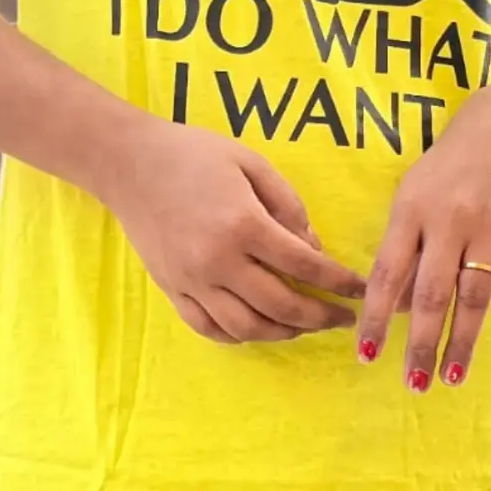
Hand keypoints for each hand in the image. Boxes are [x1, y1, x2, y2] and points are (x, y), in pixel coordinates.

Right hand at [105, 120, 367, 343]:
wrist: (129, 163)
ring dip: (284, 333)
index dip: (339, 282)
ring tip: (306, 326)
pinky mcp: (172, 290)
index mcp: (243, 223)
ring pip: (247, 327)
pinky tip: (260, 328)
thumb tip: (313, 249)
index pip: (304, 264)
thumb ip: (288, 205)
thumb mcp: (251, 163)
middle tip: (344, 318)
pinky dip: (240, 336)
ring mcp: (193, 281)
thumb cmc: (194, 154)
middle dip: (320, 316)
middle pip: (281, 305)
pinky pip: (210, 328)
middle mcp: (218, 260)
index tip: (361, 290)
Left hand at [355, 79, 490, 389]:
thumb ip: (407, 248)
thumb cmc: (450, 169)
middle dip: (420, 344)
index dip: (376, 317)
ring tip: (452, 376)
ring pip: (475, 291)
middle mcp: (447, 219)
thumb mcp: (415, 195)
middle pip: (431, 293)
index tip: (366, 356)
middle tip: (414, 384)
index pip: (388, 274)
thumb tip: (398, 309)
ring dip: (463, 338)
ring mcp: (489, 222)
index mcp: (411, 212)